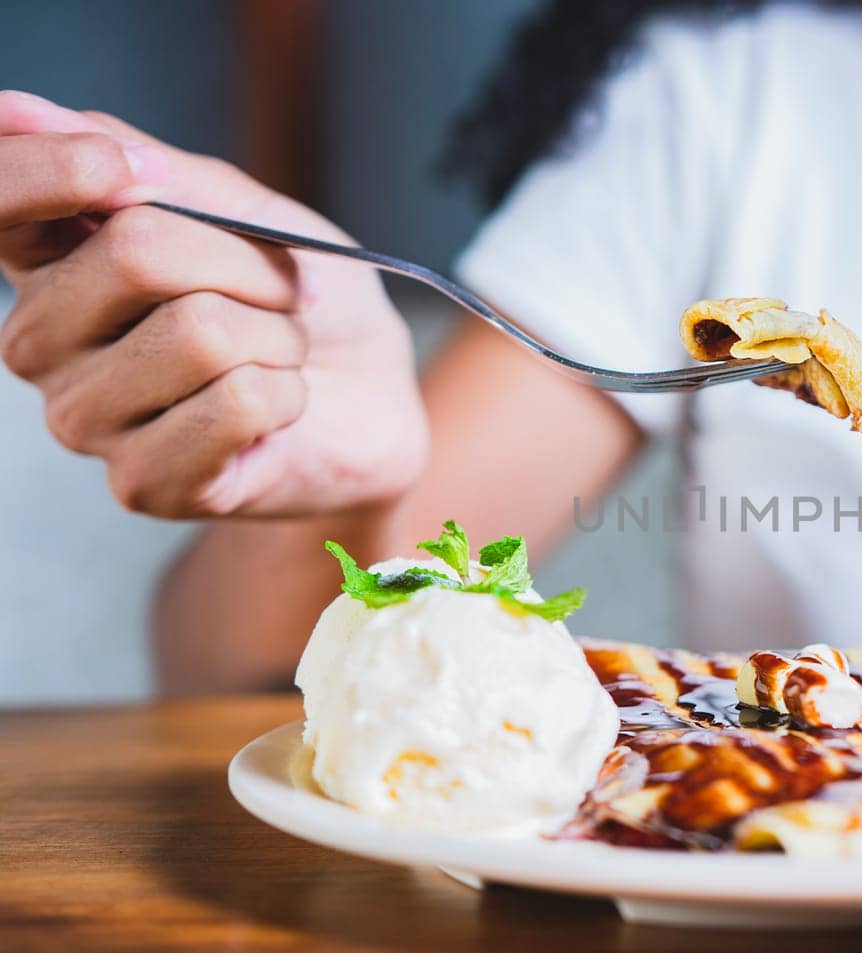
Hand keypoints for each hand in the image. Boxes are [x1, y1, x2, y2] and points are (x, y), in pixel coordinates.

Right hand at [0, 91, 426, 516]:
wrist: (375, 393)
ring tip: (276, 352)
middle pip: (135, 254)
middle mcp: (41, 340)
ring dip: (275, 333)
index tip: (135, 170)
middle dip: (246, 263)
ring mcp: (85, 419)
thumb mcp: (241, 209)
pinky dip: (286, 393)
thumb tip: (16, 110)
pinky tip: (278, 409)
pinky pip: (235, 404)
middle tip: (275, 291)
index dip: (63, 168)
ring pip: (200, 333)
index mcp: (48, 260)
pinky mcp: (143, 482)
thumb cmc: (300, 298)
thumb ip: (143, 166)